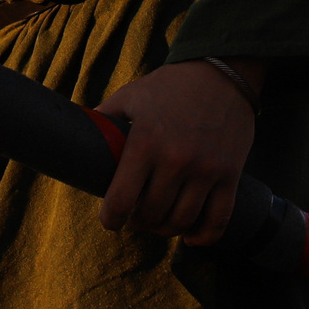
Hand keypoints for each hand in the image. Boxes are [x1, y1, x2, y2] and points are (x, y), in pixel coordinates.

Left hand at [94, 58, 260, 242]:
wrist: (222, 72)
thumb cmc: (171, 85)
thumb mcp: (130, 95)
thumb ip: (104, 118)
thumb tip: (77, 135)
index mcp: (145, 142)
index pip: (121, 200)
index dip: (111, 219)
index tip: (110, 221)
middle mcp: (175, 160)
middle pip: (151, 215)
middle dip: (138, 222)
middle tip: (136, 216)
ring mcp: (205, 170)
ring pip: (180, 221)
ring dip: (165, 229)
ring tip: (159, 221)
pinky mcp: (230, 175)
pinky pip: (218, 220)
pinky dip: (203, 236)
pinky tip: (190, 236)